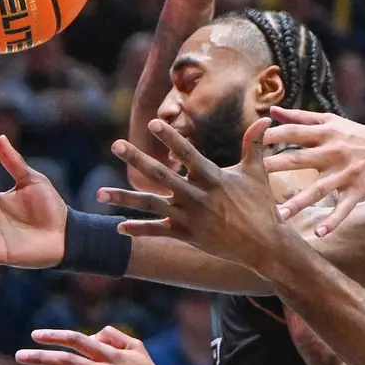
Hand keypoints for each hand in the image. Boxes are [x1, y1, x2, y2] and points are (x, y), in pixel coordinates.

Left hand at [101, 118, 287, 267]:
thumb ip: (254, 145)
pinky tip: (119, 226)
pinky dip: (139, 229)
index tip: (153, 124)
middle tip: (116, 145)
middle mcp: (198, 196)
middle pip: (162, 176)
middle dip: (138, 159)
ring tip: (99, 193)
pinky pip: (159, 231)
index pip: (188, 155)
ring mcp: (191, 217)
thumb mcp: (256, 173)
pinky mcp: (188, 234)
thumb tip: (265, 120)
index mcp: (214, 179)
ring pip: (151, 205)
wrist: (264, 244)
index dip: (171, 139)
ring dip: (124, 198)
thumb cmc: (261, 206)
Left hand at [262, 107, 364, 234]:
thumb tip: (272, 111)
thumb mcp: (332, 122)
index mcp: (325, 133)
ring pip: (319, 189)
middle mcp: (334, 151)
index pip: (293, 133)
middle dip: (275, 167)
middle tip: (252, 178)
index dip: (271, 137)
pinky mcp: (360, 190)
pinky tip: (319, 234)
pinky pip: (344, 208)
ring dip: (299, 202)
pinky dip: (333, 221)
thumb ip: (301, 118)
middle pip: (300, 159)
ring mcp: (347, 172)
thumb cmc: (359, 136)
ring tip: (280, 215)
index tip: (250, 145)